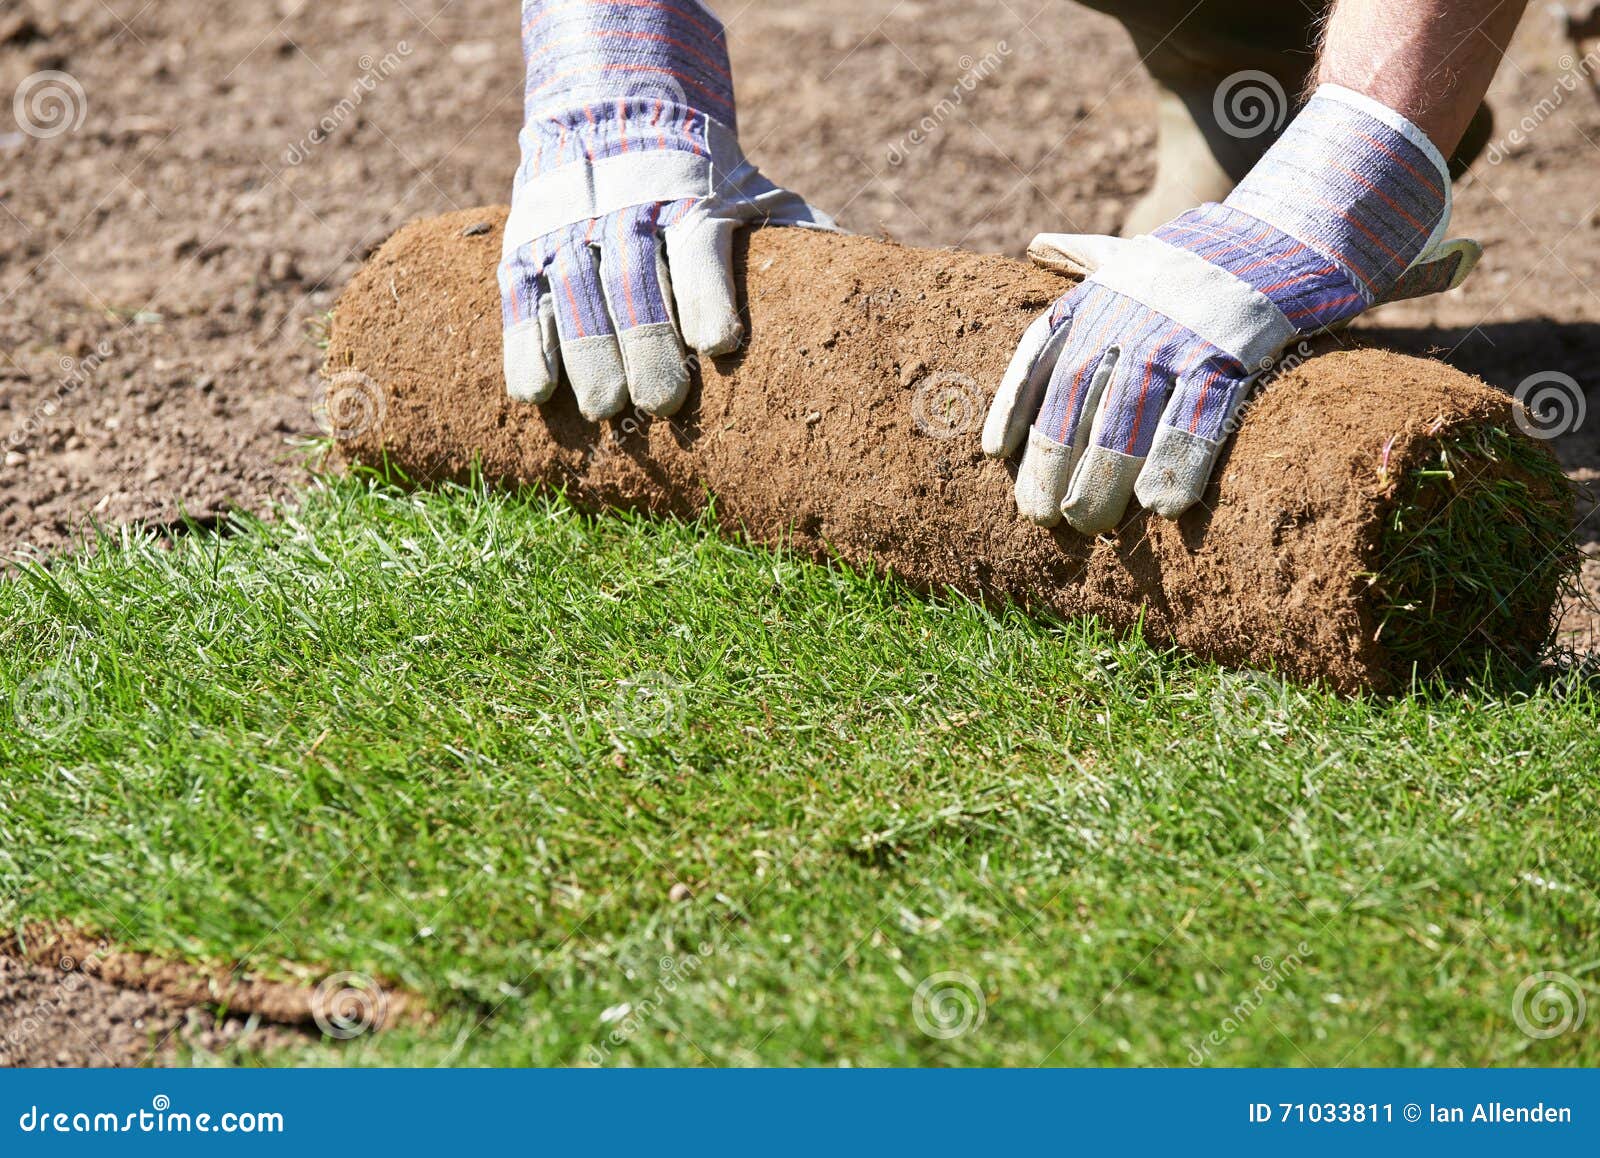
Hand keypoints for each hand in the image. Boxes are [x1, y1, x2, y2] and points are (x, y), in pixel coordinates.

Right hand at [500, 0, 834, 420]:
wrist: (615, 107)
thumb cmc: (705, 179)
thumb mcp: (753, 192)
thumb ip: (796, 234)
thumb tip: (863, 275)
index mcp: (690, 201)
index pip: (699, 249)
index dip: (708, 296)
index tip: (718, 346)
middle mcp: (627, 213)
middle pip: (634, 284)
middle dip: (648, 344)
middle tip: (661, 404)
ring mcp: (572, 230)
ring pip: (577, 295)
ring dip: (590, 356)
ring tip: (607, 410)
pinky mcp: (529, 247)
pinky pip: (523, 299)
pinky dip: (527, 345)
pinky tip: (536, 395)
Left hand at [983, 85, 1479, 533]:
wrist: (1300, 229)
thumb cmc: (1210, 257)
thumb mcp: (1144, 248)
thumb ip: (1088, 256)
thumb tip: (1036, 243)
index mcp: (1104, 290)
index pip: (1041, 348)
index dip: (1014, 403)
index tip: (992, 454)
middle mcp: (1132, 308)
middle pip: (1076, 394)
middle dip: (1053, 457)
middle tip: (1043, 514)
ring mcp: (1182, 328)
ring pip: (1129, 412)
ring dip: (1103, 474)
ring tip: (1087, 524)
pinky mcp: (1236, 347)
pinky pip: (1200, 414)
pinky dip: (1180, 461)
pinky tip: (1162, 507)